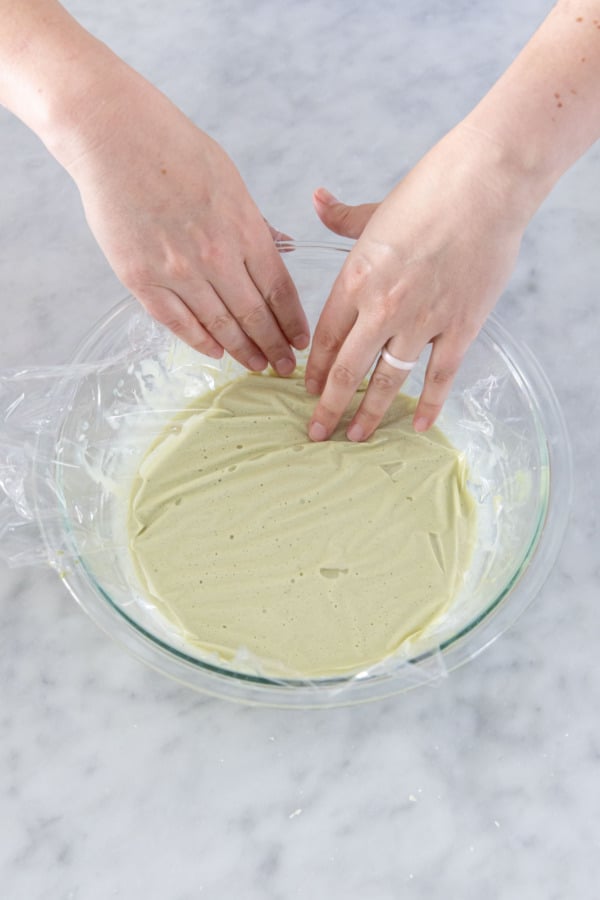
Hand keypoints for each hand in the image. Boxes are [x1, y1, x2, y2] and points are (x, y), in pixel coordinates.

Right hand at [65, 72, 309, 374]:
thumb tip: (281, 245)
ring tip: (256, 365)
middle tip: (285, 367)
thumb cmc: (174, 148)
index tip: (301, 342)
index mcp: (243, 229)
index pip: (278, 290)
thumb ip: (254, 221)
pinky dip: (198, 341)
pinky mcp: (141, 278)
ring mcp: (176, 271)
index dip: (292, 322)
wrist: (114, 135)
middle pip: (253, 315)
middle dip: (274, 346)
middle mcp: (215, 257)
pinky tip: (215, 352)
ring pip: (218, 325)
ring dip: (241, 350)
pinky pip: (176, 322)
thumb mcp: (230, 179)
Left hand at [306, 125, 529, 440]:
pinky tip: (421, 426)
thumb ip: (340, 218)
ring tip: (357, 437)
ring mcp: (421, 321)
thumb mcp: (375, 209)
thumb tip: (316, 198)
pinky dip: (430, 404)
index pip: (326, 339)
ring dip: (370, 413)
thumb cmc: (429, 192)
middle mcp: (382, 307)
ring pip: (388, 381)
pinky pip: (440, 376)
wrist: (486, 185)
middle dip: (328, 407)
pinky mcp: (460, 327)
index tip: (307, 391)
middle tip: (317, 432)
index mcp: (355, 279)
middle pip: (347, 370)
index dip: (314, 370)